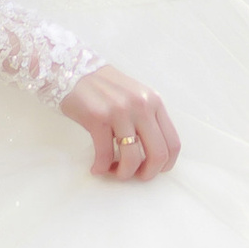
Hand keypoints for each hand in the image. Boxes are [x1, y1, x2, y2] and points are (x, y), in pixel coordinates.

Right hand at [60, 63, 181, 180]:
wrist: (75, 71)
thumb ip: (148, 118)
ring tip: (113, 172)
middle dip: (147, 173)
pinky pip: (105, 155)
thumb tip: (154, 154)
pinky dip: (101, 167)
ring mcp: (120, 112)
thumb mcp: (136, 96)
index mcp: (155, 102)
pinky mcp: (98, 118)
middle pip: (157, 154)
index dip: (166, 164)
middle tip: (135, 176)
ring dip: (123, 173)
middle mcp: (142, 106)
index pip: (173, 143)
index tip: (153, 170)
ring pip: (132, 158)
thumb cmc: (106, 88)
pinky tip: (96, 168)